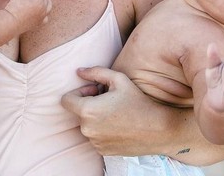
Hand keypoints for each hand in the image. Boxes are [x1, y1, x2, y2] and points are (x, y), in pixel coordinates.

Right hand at [4, 0, 51, 31]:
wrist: (10, 23)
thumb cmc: (14, 8)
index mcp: (39, 1)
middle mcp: (43, 9)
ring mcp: (42, 17)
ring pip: (48, 6)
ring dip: (44, 1)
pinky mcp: (39, 23)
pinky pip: (46, 16)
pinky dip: (44, 12)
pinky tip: (38, 10)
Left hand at [61, 66, 176, 155]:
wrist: (157, 129)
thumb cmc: (138, 101)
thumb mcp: (118, 79)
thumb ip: (95, 72)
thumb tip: (78, 71)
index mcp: (87, 110)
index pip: (66, 100)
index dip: (78, 92)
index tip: (94, 91)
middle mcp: (87, 129)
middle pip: (77, 112)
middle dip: (88, 104)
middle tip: (108, 100)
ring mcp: (94, 142)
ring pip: (87, 125)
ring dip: (95, 117)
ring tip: (115, 112)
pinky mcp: (102, 151)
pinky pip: (95, 137)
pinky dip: (102, 130)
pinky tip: (118, 124)